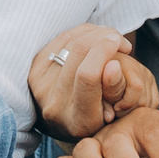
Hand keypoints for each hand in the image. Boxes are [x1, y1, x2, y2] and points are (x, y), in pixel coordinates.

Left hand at [28, 27, 156, 141]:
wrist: (68, 125)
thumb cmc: (102, 117)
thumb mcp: (117, 110)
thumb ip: (116, 88)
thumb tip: (113, 65)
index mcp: (79, 121)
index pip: (88, 76)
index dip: (105, 52)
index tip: (124, 46)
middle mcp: (55, 106)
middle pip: (78, 52)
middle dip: (103, 37)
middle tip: (119, 39)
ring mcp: (40, 88)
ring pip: (69, 42)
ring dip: (94, 32)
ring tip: (110, 38)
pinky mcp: (34, 72)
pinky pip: (60, 39)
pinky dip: (81, 33)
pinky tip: (95, 36)